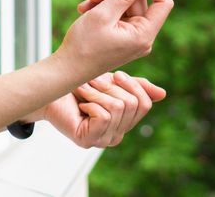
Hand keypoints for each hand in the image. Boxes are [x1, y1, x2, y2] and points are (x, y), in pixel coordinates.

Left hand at [45, 71, 166, 147]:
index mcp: (125, 123)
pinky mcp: (88, 140)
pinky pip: (104, 115)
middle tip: (93, 83)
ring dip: (98, 92)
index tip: (117, 75)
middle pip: (132, 104)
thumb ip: (137, 88)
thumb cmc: (81, 86)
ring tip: (84, 91)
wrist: (52, 92)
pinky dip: (91, 101)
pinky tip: (81, 103)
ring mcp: (102, 140)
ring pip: (117, 107)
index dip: (133, 86)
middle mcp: (117, 135)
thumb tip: (162, 94)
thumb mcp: (114, 83)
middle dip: (111, 87)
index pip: (144, 104)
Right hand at [56, 0, 173, 78]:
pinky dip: (103, 9)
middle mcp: (142, 37)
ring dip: (105, 0)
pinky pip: (119, 14)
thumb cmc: (84, 46)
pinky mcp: (122, 37)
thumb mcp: (104, 13)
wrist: (67, 69)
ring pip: (126, 5)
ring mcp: (132, 38)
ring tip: (85, 5)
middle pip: (139, 0)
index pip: (164, 3)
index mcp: (144, 35)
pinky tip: (86, 11)